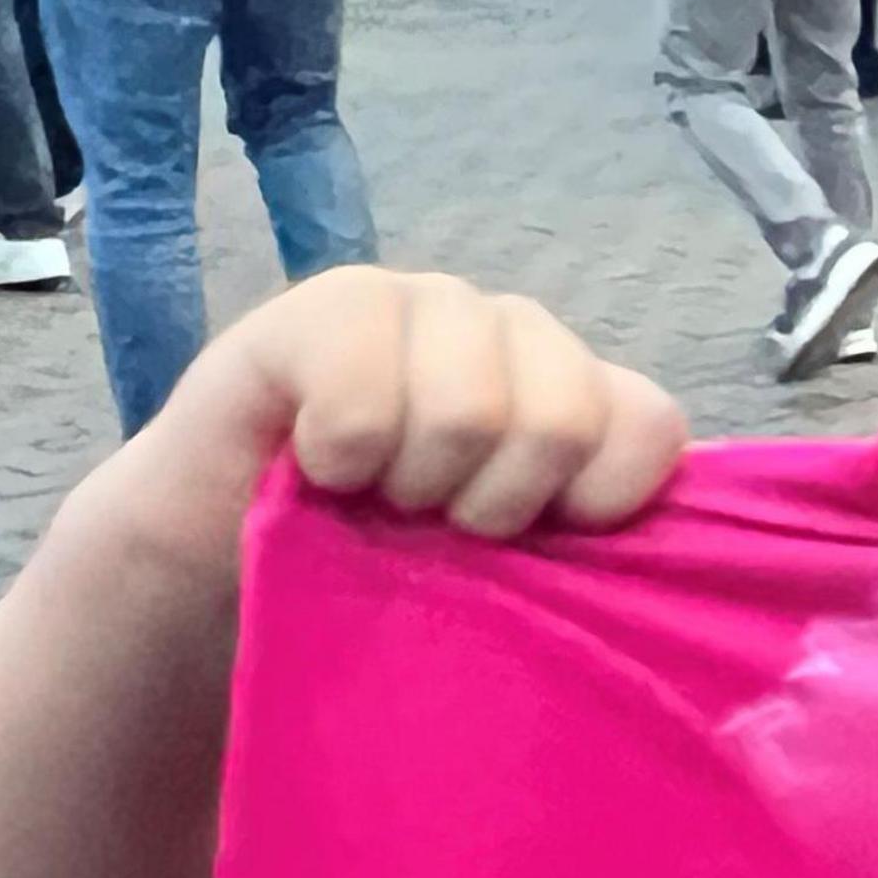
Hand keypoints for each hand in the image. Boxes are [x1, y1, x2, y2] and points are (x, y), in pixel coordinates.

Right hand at [85, 265, 686, 586]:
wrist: (220, 567)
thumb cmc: (373, 571)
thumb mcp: (499, 573)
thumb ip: (588, 546)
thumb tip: (657, 568)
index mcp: (577, 392)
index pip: (649, 427)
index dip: (593, 506)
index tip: (522, 543)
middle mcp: (517, 333)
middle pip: (562, 421)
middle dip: (486, 507)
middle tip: (425, 523)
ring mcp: (430, 304)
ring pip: (470, 410)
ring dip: (407, 486)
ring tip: (367, 496)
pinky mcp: (335, 304)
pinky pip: (366, 389)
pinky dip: (339, 453)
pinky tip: (315, 462)